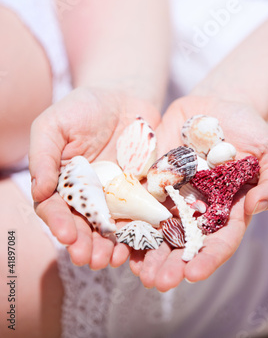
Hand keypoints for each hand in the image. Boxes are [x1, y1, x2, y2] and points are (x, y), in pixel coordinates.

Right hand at [29, 86, 159, 269]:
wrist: (125, 97)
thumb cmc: (83, 108)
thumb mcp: (55, 123)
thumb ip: (44, 155)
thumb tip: (38, 191)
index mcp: (61, 182)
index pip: (55, 208)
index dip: (59, 223)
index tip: (66, 235)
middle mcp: (86, 195)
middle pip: (82, 225)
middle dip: (84, 244)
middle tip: (89, 258)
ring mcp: (114, 196)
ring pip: (110, 228)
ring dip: (108, 247)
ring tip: (110, 259)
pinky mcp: (140, 192)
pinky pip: (139, 215)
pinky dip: (137, 232)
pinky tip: (137, 245)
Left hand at [130, 95, 267, 290]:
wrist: (220, 104)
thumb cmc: (251, 130)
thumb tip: (259, 206)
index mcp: (227, 209)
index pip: (219, 240)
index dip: (208, 258)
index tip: (194, 274)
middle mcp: (198, 207)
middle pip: (184, 242)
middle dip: (171, 263)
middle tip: (158, 282)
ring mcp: (174, 192)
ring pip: (158, 227)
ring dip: (147, 250)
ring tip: (136, 269)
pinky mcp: (153, 175)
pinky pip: (139, 198)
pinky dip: (129, 216)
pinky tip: (118, 233)